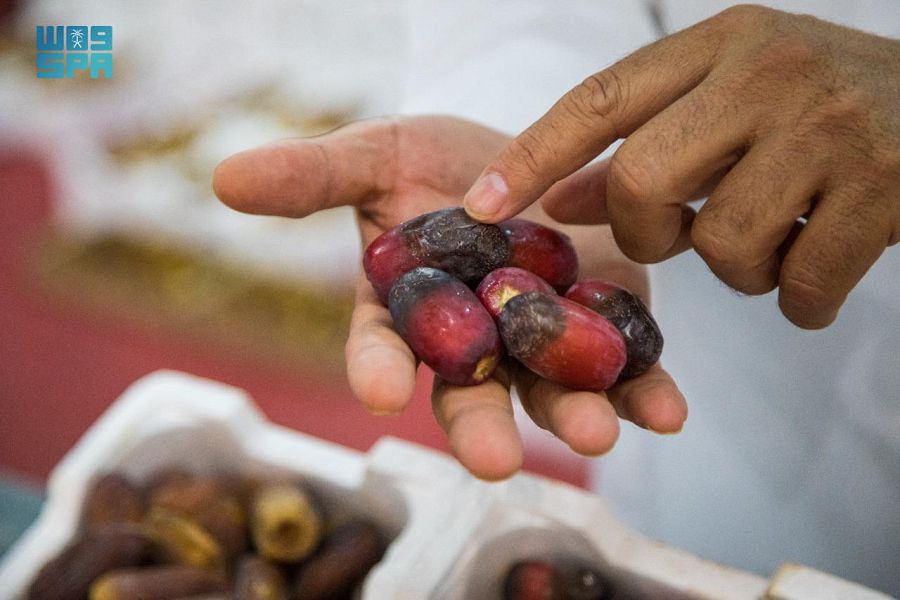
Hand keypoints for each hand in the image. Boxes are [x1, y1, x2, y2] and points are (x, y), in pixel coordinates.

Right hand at [213, 116, 685, 479]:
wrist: (529, 153)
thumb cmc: (437, 160)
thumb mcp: (377, 155)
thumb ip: (315, 175)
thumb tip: (224, 177)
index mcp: (410, 308)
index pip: (384, 344)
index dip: (379, 367)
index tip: (382, 390)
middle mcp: (473, 339)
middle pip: (469, 388)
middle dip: (479, 424)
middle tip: (492, 459)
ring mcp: (540, 338)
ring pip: (550, 387)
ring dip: (571, 414)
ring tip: (593, 433)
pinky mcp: (604, 325)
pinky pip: (625, 365)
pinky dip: (644, 389)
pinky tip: (666, 411)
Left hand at [463, 5, 899, 329]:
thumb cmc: (827, 103)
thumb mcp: (732, 98)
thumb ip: (647, 143)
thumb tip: (560, 198)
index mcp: (721, 44)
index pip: (600, 100)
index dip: (532, 156)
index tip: (480, 208)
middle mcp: (767, 73)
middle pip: (643, 181)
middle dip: (649, 234)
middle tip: (685, 233)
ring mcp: (829, 127)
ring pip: (721, 245)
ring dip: (738, 270)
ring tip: (776, 241)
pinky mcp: (886, 188)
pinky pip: (799, 283)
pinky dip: (801, 299)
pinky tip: (819, 270)